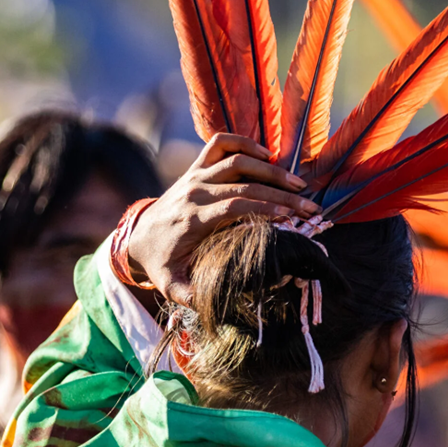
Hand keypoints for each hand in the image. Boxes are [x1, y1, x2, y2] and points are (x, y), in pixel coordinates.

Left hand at [127, 134, 319, 305]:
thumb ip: (192, 296)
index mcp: (193, 218)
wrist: (138, 236)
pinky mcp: (196, 166)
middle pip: (244, 185)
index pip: (235, 206)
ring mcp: (195, 175)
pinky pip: (221, 143)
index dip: (266, 208)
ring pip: (237, 160)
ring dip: (271, 169)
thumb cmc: (161, 262)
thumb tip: (219, 303)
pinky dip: (245, 144)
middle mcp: (194, 191)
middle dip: (281, 194)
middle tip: (309, 206)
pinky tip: (268, 155)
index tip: (294, 217)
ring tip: (298, 184)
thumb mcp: (172, 284)